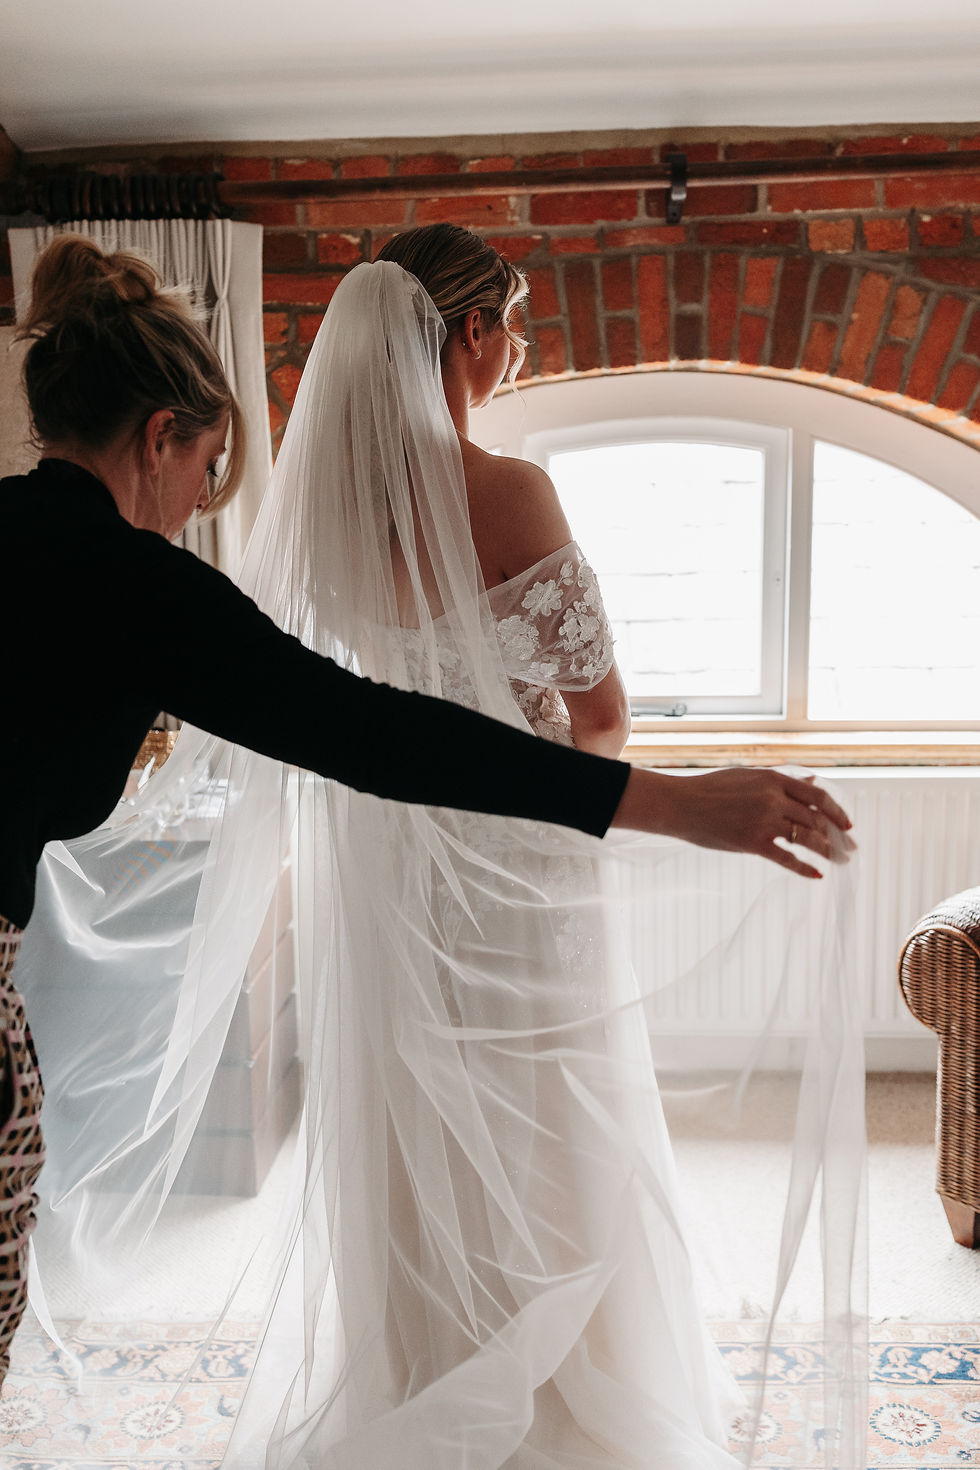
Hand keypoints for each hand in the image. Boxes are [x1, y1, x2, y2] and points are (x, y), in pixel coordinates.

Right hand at [613, 766, 855, 878]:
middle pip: (817, 820)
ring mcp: (764, 821)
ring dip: (830, 852)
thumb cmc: (712, 788)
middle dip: (839, 837)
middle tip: (851, 849)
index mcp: (774, 779)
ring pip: (808, 839)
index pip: (818, 797)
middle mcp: (774, 799)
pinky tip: (817, 875)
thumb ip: (782, 781)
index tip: (848, 825)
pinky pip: (787, 859)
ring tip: (842, 862)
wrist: (681, 804)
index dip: (837, 812)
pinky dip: (805, 868)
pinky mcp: (753, 843)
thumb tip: (813, 783)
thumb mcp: (749, 777)